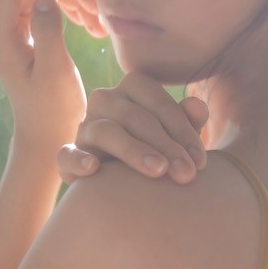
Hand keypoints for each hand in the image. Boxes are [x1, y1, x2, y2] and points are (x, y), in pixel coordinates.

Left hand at [0, 0, 104, 154]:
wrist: (48, 130)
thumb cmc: (54, 108)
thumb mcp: (55, 71)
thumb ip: (47, 30)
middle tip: (101, 11)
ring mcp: (8, 27)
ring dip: (74, 1)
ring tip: (101, 24)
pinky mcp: (22, 29)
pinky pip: (47, 4)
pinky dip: (71, 9)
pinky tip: (93, 26)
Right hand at [57, 73, 209, 184]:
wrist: (126, 180)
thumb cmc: (160, 148)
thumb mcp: (177, 135)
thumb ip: (189, 121)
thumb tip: (197, 107)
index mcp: (134, 87)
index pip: (157, 101)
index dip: (182, 130)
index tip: (201, 162)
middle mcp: (106, 100)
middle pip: (136, 117)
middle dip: (166, 146)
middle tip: (186, 174)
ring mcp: (85, 126)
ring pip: (106, 131)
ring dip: (134, 150)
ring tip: (158, 171)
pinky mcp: (69, 155)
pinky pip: (66, 154)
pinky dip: (78, 160)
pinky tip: (94, 169)